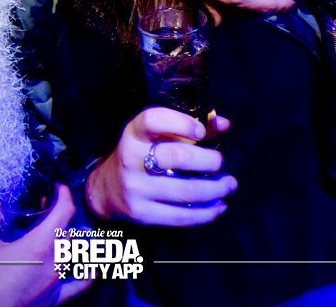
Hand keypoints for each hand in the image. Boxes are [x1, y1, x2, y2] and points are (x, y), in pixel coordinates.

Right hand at [0, 184, 91, 306]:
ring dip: (71, 238)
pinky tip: (92, 264)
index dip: (64, 195)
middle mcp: (54, 261)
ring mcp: (57, 279)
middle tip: (49, 209)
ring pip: (76, 251)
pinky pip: (81, 283)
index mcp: (39, 244)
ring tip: (61, 231)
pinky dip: (89, 271)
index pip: (64, 212)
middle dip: (63, 216)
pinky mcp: (56, 296)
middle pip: (71, 230)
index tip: (59, 189)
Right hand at [85, 107, 236, 225]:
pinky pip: (181, 216)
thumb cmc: (139, 155)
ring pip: (187, 191)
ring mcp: (136, 188)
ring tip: (229, 184)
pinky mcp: (142, 214)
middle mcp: (131, 158)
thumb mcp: (153, 136)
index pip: (153, 119)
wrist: (105, 190)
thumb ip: (186, 126)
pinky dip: (206, 213)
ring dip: (216, 189)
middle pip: (179, 157)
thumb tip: (224, 124)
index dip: (181, 122)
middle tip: (221, 162)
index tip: (201, 131)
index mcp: (133, 133)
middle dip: (210, 161)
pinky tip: (219, 206)